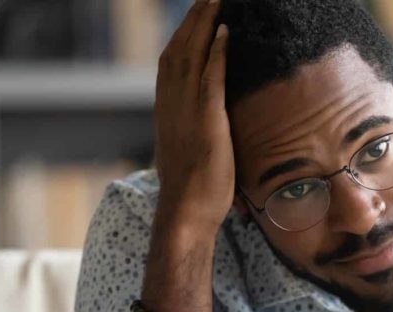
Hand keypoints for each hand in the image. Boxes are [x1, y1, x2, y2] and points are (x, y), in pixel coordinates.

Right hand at [152, 0, 232, 238]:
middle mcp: (170, 103)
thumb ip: (196, 132)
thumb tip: (207, 129)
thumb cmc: (193, 191)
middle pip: (179, 48)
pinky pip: (210, 76)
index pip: (171, 62)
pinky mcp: (206, 119)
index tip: (196, 16)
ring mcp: (185, 109)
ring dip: (204, 23)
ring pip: (192, 54)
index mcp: (166, 110)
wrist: (186, 211)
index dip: (183, 36)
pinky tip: (226, 31)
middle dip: (193, 19)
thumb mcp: (192, 152)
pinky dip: (216, 51)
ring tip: (217, 0)